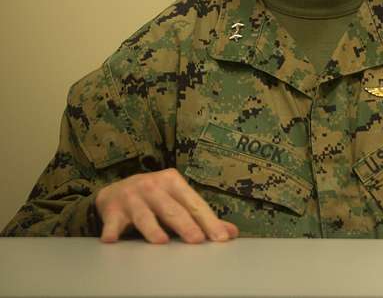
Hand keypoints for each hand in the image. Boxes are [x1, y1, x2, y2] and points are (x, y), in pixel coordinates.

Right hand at [95, 168, 239, 243]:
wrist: (115, 191)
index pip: (194, 204)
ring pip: (145, 216)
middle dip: (186, 225)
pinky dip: (111, 231)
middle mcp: (153, 186)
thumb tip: (231, 232)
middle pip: (173, 209)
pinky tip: (112, 240)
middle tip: (197, 240)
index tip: (220, 237)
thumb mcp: (178, 200)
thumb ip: (202, 217)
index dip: (208, 221)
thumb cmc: (154, 198)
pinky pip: (112, 223)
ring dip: (152, 229)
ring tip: (161, 241)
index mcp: (173, 182)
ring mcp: (131, 198)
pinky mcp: (111, 210)